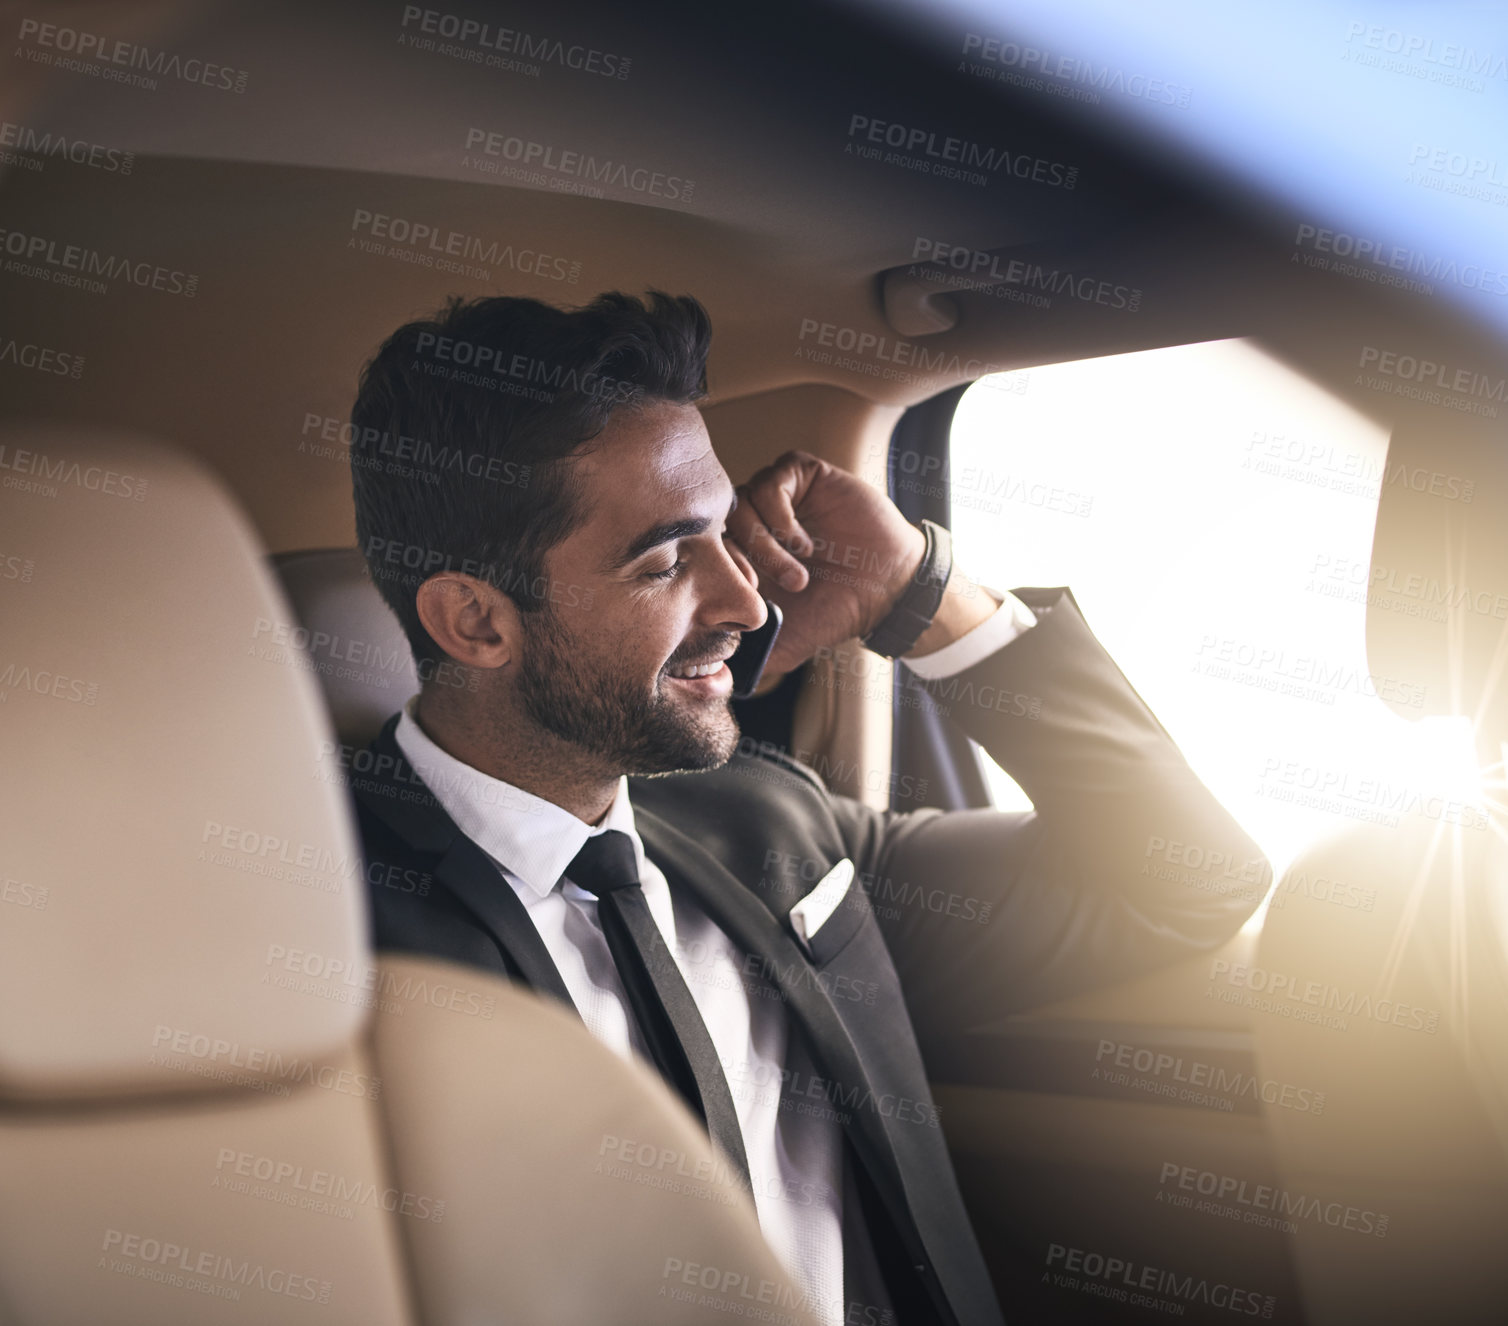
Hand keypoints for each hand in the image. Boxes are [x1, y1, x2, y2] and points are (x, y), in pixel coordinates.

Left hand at [725, 450, 924, 676]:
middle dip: (739, 560)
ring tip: (796, 573)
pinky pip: (770, 482)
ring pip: (741, 503)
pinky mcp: (800, 475)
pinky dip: (781, 518)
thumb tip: (713, 677)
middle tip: (762, 587)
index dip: (717, 574)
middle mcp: (753, 520)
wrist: (887, 588)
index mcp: (742, 553)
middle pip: (718, 524)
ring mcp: (776, 496)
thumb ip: (750, 655)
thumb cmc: (835, 611)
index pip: (705, 550)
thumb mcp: (785, 643)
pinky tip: (804, 545)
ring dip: (765, 545)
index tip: (747, 599)